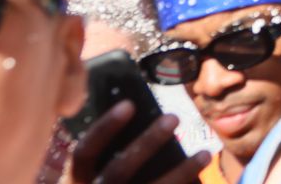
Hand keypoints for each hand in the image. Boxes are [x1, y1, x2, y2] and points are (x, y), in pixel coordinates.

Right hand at [67, 102, 208, 183]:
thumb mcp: (92, 175)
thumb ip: (108, 153)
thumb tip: (140, 113)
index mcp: (75, 181)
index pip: (84, 152)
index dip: (104, 128)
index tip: (129, 104)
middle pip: (118, 170)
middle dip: (146, 143)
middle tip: (173, 117)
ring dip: (180, 172)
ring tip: (205, 154)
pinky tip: (201, 182)